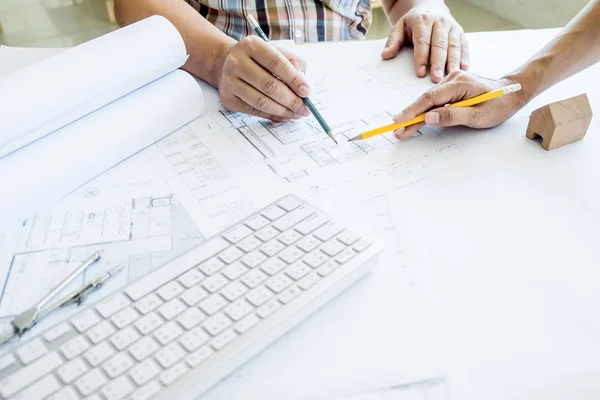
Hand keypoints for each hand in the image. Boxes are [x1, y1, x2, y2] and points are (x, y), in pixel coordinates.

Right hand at [216, 36, 310, 120]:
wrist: (227, 63)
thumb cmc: (258, 59)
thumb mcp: (276, 52)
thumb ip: (293, 63)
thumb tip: (303, 87)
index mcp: (252, 45)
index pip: (276, 63)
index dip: (294, 79)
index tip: (307, 91)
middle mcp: (237, 61)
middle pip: (269, 85)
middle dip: (291, 100)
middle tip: (304, 108)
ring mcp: (230, 81)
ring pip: (261, 101)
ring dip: (282, 111)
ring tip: (296, 113)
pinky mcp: (228, 98)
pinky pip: (253, 111)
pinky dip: (272, 115)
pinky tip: (284, 115)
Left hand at [382, 3, 467, 82]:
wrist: (429, 7)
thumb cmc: (413, 23)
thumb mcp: (399, 27)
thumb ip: (393, 41)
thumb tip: (385, 55)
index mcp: (423, 22)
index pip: (422, 42)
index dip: (421, 58)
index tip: (420, 73)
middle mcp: (439, 23)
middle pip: (439, 44)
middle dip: (438, 62)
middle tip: (436, 78)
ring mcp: (452, 27)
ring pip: (454, 45)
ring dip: (453, 61)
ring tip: (451, 75)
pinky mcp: (460, 32)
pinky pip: (464, 44)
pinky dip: (465, 56)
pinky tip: (464, 68)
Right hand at [392, 71, 524, 138]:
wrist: (511, 93)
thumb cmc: (498, 105)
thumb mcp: (477, 116)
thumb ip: (452, 116)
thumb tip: (429, 118)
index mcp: (459, 84)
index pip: (430, 99)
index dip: (413, 111)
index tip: (399, 121)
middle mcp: (452, 79)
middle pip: (426, 100)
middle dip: (410, 116)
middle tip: (397, 130)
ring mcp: (451, 82)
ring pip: (428, 101)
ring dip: (416, 115)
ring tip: (404, 129)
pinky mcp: (451, 87)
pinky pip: (434, 100)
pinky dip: (425, 111)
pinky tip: (416, 120)